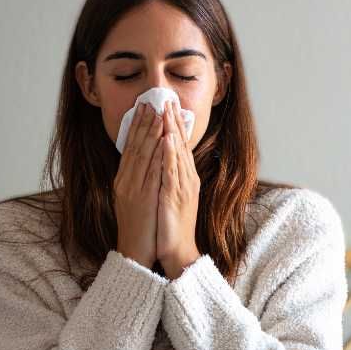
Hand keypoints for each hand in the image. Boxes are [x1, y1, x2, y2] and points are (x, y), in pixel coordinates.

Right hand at [113, 104, 163, 267]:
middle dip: (143, 124)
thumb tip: (147, 162)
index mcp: (124, 181)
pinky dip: (156, 156)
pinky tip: (163, 142)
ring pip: (142, 156)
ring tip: (157, 115)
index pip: (130, 148)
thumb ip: (139, 180)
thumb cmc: (139, 227)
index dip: (137, 128)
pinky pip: (151, 173)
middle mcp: (126, 182)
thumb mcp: (136, 199)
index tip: (144, 109)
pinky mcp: (142, 198)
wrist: (135, 252)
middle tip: (150, 103)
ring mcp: (132, 189)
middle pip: (134, 147)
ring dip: (150, 134)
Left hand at [155, 100, 201, 278]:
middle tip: (167, 99)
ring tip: (166, 112)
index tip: (168, 105)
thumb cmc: (172, 225)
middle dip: (173, 121)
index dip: (174, 125)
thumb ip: (170, 177)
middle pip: (180, 145)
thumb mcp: (171, 196)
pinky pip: (172, 172)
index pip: (179, 146)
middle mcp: (187, 179)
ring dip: (172, 131)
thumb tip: (164, 161)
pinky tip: (166, 140)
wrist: (178, 250)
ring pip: (177, 154)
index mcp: (184, 178)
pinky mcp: (175, 197)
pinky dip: (169, 154)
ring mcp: (182, 187)